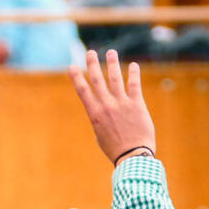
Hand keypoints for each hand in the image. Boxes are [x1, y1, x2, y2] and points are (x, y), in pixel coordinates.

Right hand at [69, 49, 155, 163]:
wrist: (133, 156)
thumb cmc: (115, 150)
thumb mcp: (100, 136)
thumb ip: (100, 121)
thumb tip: (102, 112)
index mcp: (95, 114)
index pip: (83, 92)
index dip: (76, 78)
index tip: (71, 67)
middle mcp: (107, 106)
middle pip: (98, 80)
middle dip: (92, 64)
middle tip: (90, 53)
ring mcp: (122, 104)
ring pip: (116, 78)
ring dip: (113, 63)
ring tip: (111, 52)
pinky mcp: (137, 104)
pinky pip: (134, 85)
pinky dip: (134, 74)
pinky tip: (133, 65)